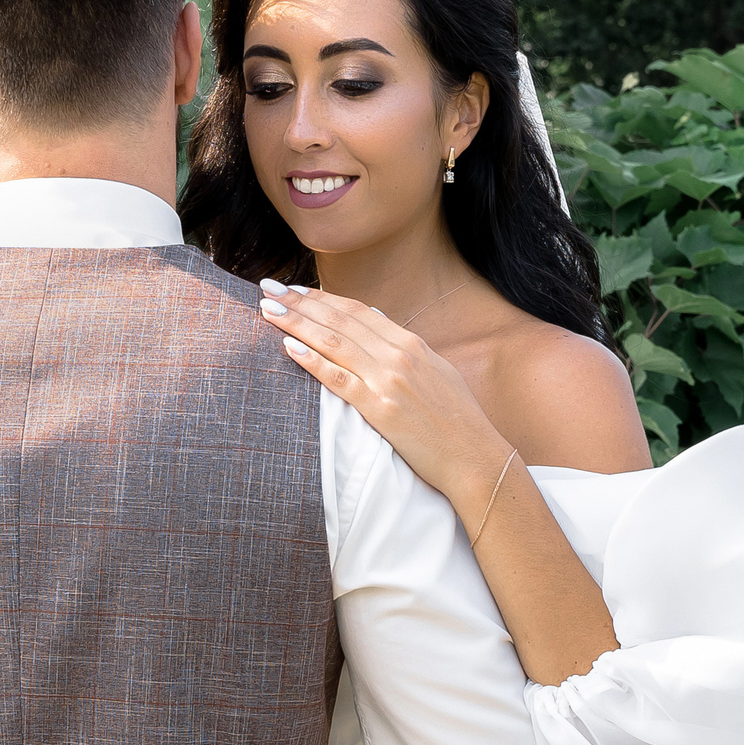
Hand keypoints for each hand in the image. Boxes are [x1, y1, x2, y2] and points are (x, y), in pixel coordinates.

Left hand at [257, 280, 513, 509]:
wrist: (475, 457)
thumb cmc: (457, 419)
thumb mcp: (435, 371)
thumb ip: (404, 348)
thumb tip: (376, 321)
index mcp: (410, 343)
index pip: (357, 311)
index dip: (322, 298)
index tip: (295, 288)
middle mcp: (398, 354)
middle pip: (340, 320)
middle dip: (300, 301)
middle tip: (268, 287)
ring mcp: (388, 380)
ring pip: (333, 342)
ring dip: (296, 322)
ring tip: (267, 309)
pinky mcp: (380, 409)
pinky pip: (338, 379)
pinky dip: (312, 360)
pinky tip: (288, 346)